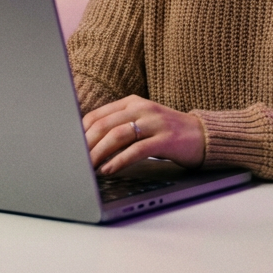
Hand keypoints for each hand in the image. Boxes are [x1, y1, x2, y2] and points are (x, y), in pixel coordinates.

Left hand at [82, 95, 206, 174]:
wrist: (202, 135)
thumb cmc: (166, 133)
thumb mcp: (141, 123)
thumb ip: (119, 127)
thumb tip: (88, 145)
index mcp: (131, 102)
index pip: (97, 115)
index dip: (80, 133)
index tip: (69, 149)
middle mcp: (141, 108)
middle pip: (104, 125)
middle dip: (86, 145)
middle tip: (74, 162)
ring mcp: (155, 122)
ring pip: (118, 135)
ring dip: (99, 153)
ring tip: (88, 168)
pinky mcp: (165, 139)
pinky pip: (137, 149)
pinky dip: (119, 161)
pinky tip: (109, 170)